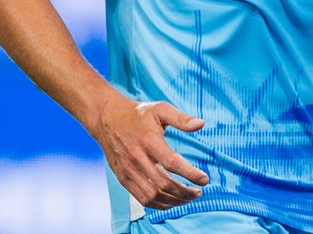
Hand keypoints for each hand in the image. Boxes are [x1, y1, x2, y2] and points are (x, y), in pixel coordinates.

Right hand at [89, 96, 208, 209]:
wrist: (107, 119)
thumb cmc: (137, 114)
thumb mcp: (160, 109)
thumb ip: (181, 118)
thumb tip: (201, 124)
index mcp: (149, 141)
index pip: (172, 163)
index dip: (190, 173)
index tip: (204, 180)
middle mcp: (137, 158)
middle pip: (164, 183)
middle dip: (184, 192)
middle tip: (198, 193)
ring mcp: (128, 170)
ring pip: (153, 195)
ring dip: (173, 201)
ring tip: (187, 199)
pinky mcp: (123, 178)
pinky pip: (141, 198)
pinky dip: (158, 204)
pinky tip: (170, 201)